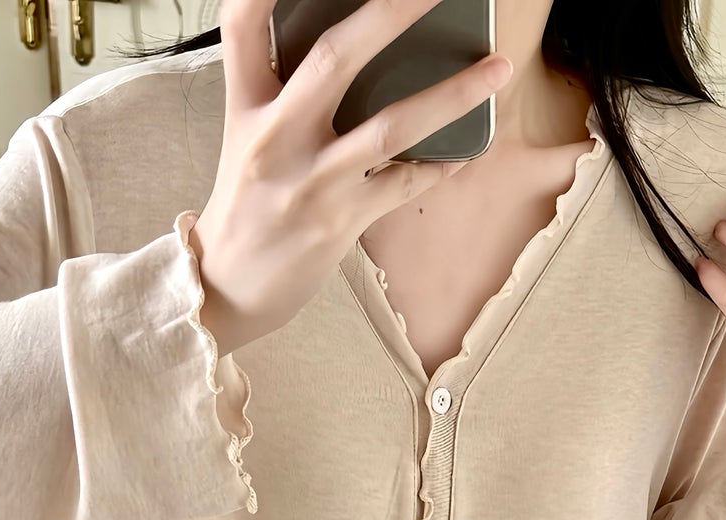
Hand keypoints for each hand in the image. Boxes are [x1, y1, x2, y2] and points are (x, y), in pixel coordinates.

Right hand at [190, 0, 512, 359]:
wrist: (229, 287)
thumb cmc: (247, 205)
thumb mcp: (247, 138)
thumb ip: (282, 90)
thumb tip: (350, 47)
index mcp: (247, 107)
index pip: (243, 24)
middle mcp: (275, 137)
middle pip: (333, 57)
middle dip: (391, 12)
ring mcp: (312, 181)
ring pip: (390, 126)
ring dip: (452, 95)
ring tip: (496, 69)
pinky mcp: (340, 221)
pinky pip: (405, 183)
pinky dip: (441, 164)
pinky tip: (468, 149)